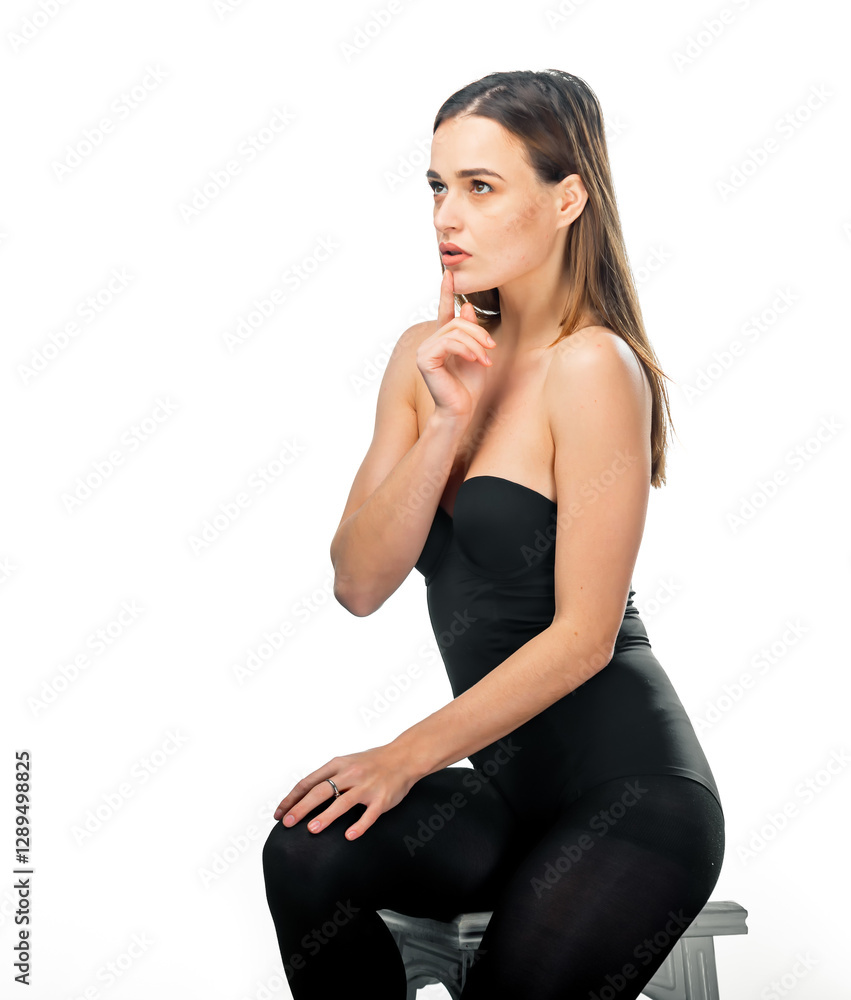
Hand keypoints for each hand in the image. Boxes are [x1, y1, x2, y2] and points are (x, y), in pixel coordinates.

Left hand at [272, 743, 419, 840]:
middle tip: (287, 822)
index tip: (279, 813)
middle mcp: (351, 774)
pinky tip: (349, 836)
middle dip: (302, 807)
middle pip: (321, 791)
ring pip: (343, 802)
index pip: (309, 781)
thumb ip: (329, 775)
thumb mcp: (347, 762)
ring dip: (326, 816)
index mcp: (338, 764)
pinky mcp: (382, 799)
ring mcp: (367, 787)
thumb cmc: (373, 762)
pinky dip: (359, 825)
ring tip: (312, 829)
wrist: (404, 757)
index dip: (292, 798)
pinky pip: (369, 814)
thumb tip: (305, 792)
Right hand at [416, 267, 495, 423]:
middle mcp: (430, 343)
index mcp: (442, 340)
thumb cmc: (469, 387)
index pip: (444, 311)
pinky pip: (449, 343)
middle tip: (492, 347)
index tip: (449, 273)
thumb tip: (465, 306)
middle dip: (479, 333)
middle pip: (456, 322)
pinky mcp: (424, 359)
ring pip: (454, 331)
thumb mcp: (477, 354)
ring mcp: (425, 350)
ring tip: (486, 360)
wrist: (461, 411)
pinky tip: (476, 361)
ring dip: (476, 344)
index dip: (446, 292)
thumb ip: (471, 332)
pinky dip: (466, 350)